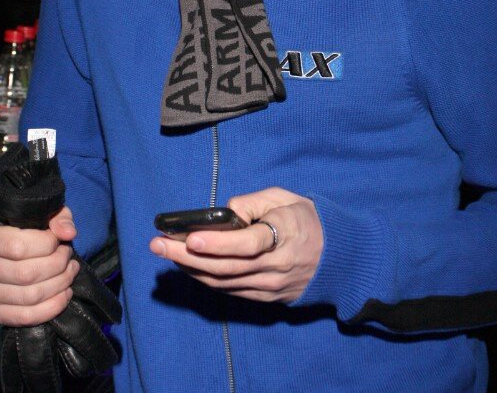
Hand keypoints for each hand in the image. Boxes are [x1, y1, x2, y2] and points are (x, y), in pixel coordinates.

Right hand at [0, 207, 79, 325]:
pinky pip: (24, 316)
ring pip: (28, 297)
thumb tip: (68, 233)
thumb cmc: (19, 226)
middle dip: (57, 265)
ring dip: (59, 285)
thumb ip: (56, 217)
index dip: (48, 245)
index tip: (59, 240)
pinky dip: (51, 307)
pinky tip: (64, 294)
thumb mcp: (38, 213)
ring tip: (70, 272)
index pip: (18, 246)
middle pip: (25, 274)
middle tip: (68, 256)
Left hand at [149, 187, 322, 302]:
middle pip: (226, 267)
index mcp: (284, 235)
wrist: (338, 256)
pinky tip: (187, 266)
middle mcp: (276, 266)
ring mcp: (270, 286)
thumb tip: (226, 212)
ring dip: (190, 269)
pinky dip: (205, 279)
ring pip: (223, 283)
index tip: (190, 237)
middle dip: (187, 256)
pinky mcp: (266, 298)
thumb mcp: (285, 198)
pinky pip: (230, 291)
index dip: (217, 243)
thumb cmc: (306, 219)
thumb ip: (254, 202)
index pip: (247, 244)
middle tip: (158, 245)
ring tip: (165, 253)